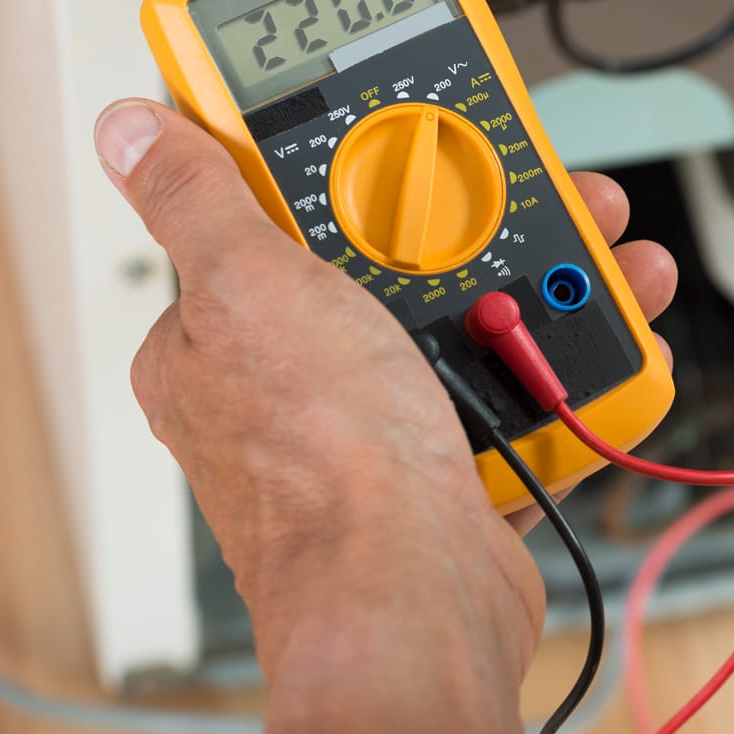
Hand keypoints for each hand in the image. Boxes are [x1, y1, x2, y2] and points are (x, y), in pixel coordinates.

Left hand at [94, 98, 675, 733]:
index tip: (409, 138)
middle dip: (478, 228)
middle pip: (395, 267)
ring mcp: (378, 428)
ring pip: (470, 328)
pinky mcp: (448, 470)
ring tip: (603, 270)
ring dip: (543, 296)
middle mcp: (299, 384)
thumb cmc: (326, 467)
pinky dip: (564, 374)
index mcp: (223, 337)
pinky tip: (600, 352)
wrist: (418, 600)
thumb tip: (131, 133)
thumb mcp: (250, 290)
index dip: (350, 169)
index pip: (281, 219)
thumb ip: (197, 201)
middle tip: (538, 201)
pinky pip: (517, 397)